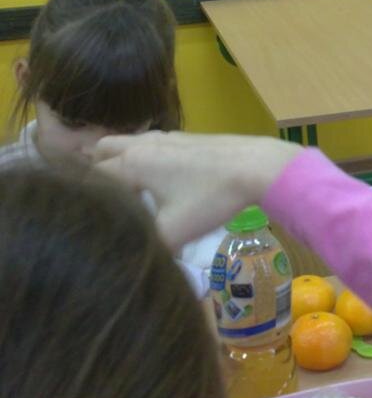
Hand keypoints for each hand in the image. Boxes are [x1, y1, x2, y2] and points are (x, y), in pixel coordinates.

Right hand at [93, 131, 301, 249]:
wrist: (255, 167)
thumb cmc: (211, 198)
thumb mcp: (174, 232)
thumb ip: (146, 246)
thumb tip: (129, 260)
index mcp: (131, 164)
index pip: (91, 177)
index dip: (88, 198)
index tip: (93, 218)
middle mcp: (142, 145)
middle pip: (102, 152)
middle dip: (97, 173)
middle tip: (108, 201)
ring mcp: (165, 137)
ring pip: (128, 143)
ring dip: (121, 161)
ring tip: (131, 191)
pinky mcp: (186, 137)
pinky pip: (151, 143)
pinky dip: (144, 156)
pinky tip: (161, 179)